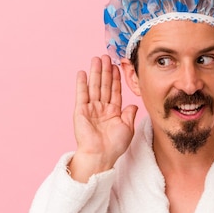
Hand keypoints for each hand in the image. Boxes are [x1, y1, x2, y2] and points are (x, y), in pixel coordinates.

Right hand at [68, 55, 137, 181]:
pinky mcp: (81, 111)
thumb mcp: (127, 128)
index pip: (115, 91)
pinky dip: (82, 84)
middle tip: (106, 57)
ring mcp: (91, 109)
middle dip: (105, 71)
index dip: (116, 79)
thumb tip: (133, 104)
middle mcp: (102, 108)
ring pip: (94, 87)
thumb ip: (130, 114)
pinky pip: (82, 95)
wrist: (101, 155)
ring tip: (96, 59)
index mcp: (113, 112)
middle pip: (104, 85)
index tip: (117, 66)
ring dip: (95, 73)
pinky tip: (82, 72)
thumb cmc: (115, 145)